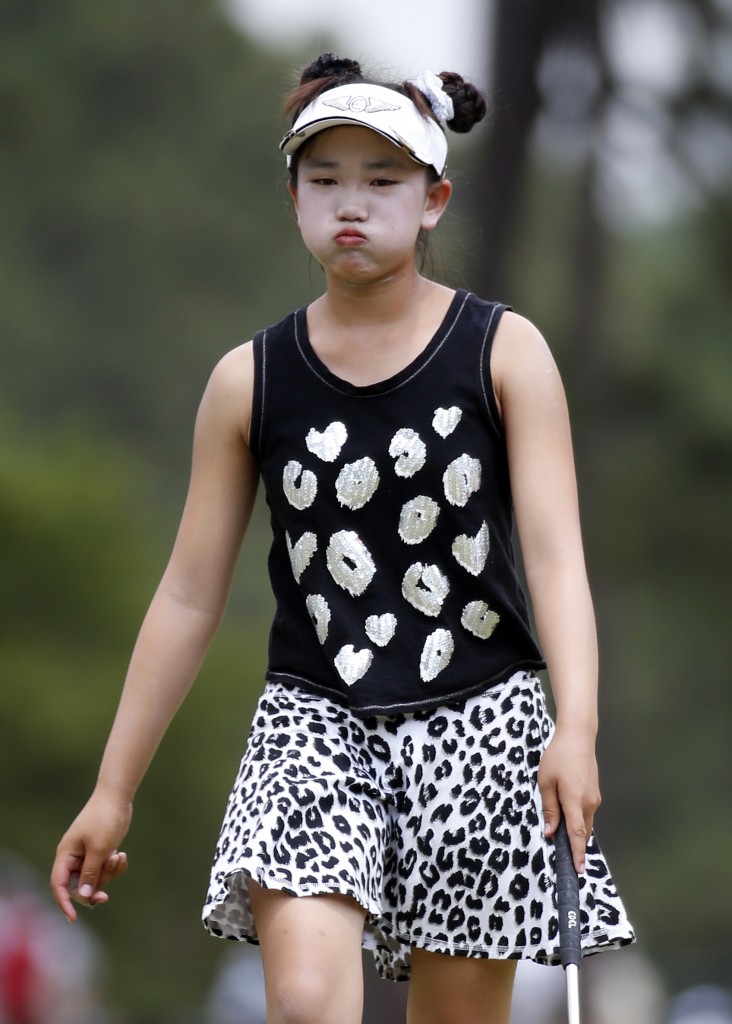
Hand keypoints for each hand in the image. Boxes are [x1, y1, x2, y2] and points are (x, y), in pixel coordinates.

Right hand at [50, 792, 131, 921]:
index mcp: (66, 855)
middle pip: (79, 886)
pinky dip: (115, 866)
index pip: (59, 884)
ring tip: (119, 856)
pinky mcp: (101, 852)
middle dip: (93, 889)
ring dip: (108, 873)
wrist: (117, 798)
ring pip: (95, 878)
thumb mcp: (98, 848)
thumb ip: (90, 873)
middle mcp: (75, 857)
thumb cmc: (104, 819)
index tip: (73, 918)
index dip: (63, 902)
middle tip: (105, 897)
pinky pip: (106, 870)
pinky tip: (123, 855)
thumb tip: (83, 896)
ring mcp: (88, 855)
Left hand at [538, 725, 600, 873]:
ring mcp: (594, 798)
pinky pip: (586, 813)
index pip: (577, 835)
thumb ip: (549, 808)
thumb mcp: (546, 781)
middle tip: (561, 855)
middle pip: (582, 832)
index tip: (577, 871)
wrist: (578, 737)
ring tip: (559, 831)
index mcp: (575, 801)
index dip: (577, 854)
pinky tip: (566, 814)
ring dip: (574, 831)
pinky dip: (578, 819)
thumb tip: (550, 832)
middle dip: (573, 845)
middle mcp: (589, 803)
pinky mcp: (595, 794)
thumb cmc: (558, 756)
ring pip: (584, 823)